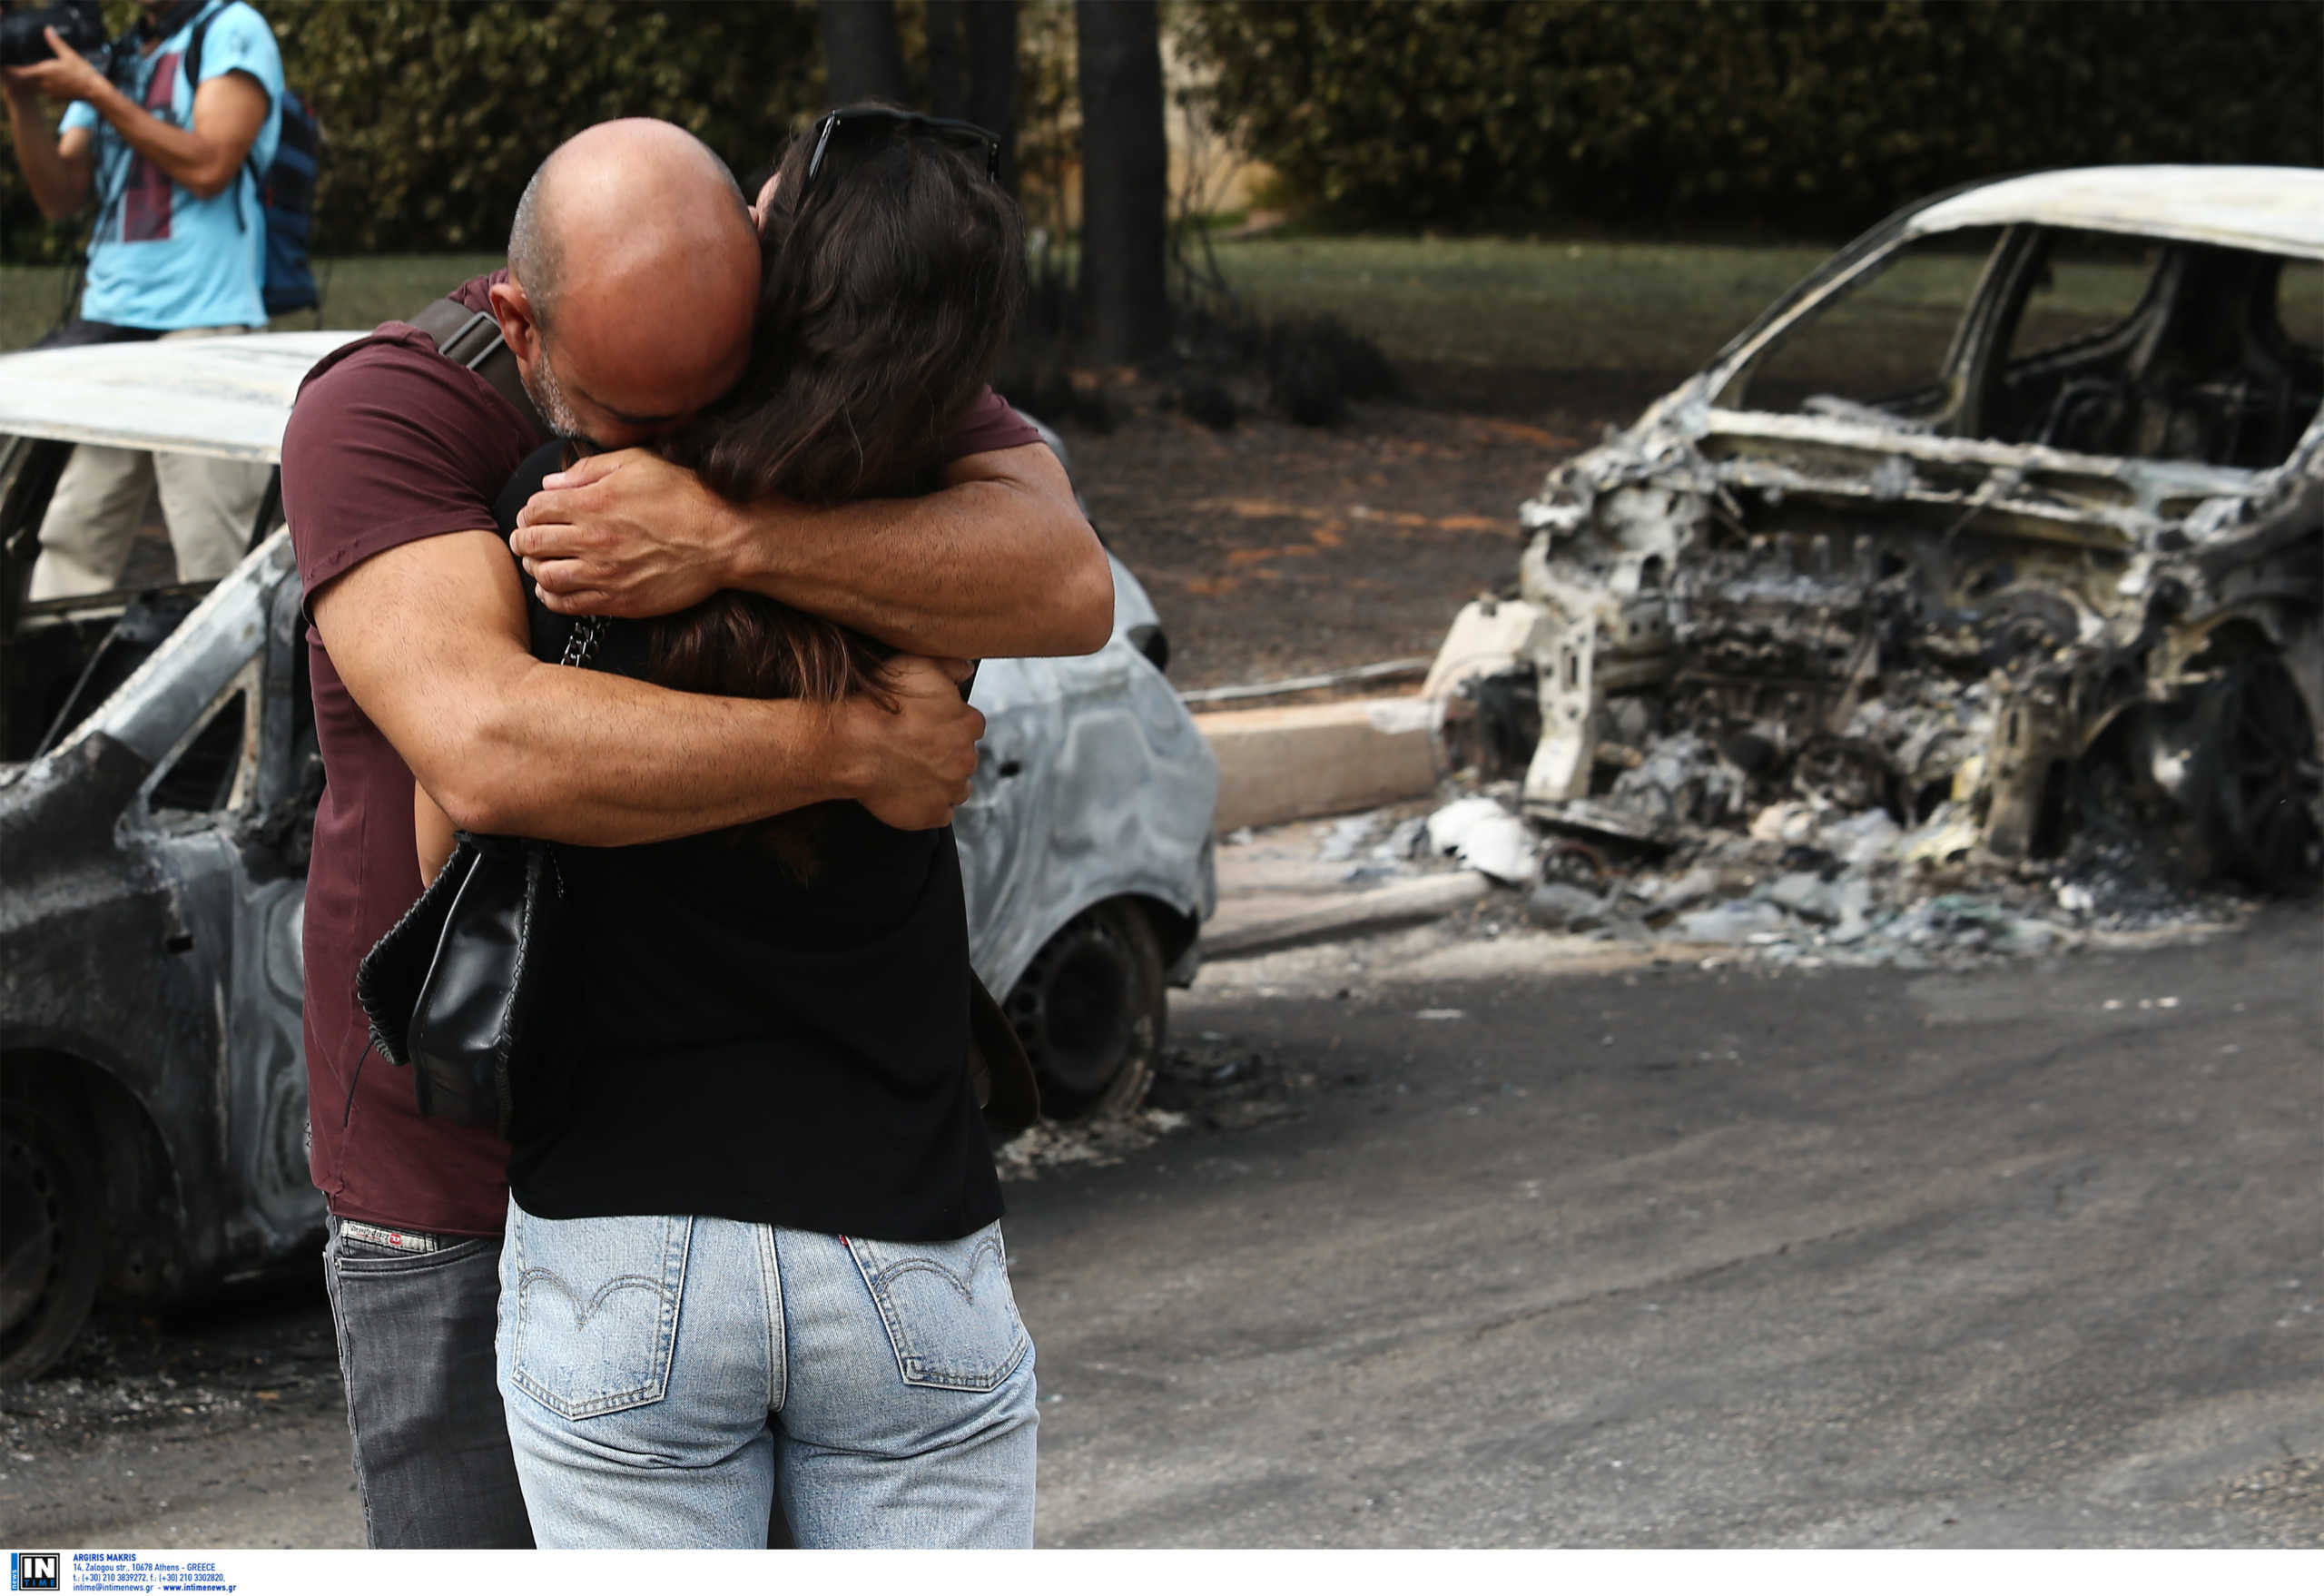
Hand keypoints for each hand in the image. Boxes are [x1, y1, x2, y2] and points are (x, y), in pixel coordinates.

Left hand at [4, 29, 107, 105]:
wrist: (95, 91)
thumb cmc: (83, 74)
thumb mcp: (69, 54)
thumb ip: (56, 42)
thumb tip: (48, 30)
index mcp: (43, 72)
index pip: (19, 73)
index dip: (12, 70)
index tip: (9, 67)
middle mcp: (43, 83)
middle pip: (23, 82)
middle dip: (19, 76)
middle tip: (17, 71)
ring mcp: (50, 91)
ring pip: (33, 87)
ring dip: (28, 83)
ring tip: (30, 77)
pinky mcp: (57, 96)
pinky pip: (44, 92)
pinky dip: (40, 87)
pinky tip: (46, 84)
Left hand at [510, 450, 744, 617]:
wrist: (723, 540)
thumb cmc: (685, 496)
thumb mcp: (638, 463)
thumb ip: (589, 469)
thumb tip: (551, 483)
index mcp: (592, 503)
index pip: (535, 509)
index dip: (528, 512)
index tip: (532, 515)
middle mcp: (592, 540)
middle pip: (532, 543)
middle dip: (523, 540)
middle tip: (526, 540)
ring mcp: (604, 574)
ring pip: (545, 576)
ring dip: (535, 568)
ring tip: (539, 563)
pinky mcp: (619, 601)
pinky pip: (569, 605)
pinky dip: (552, 597)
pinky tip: (554, 589)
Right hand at [836, 655, 986, 830]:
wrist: (854, 744)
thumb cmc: (882, 704)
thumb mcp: (917, 666)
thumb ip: (948, 666)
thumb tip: (965, 669)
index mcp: (968, 723)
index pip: (971, 726)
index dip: (949, 725)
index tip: (929, 726)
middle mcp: (967, 758)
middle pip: (963, 757)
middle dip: (946, 754)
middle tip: (915, 749)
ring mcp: (951, 789)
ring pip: (956, 787)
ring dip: (941, 781)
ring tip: (911, 773)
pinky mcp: (933, 814)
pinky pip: (940, 813)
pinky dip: (928, 806)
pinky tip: (908, 794)